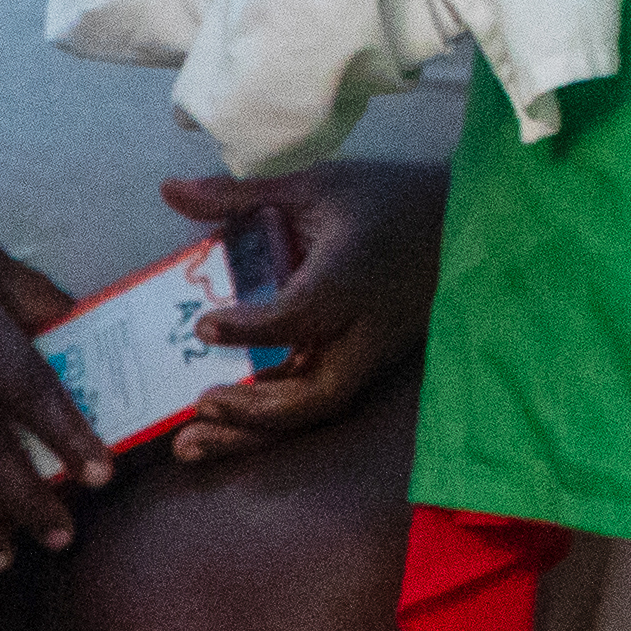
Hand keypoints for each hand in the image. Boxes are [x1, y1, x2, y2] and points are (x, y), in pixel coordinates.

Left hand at [162, 155, 445, 461]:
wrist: (460, 224)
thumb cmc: (384, 199)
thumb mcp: (312, 185)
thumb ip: (239, 196)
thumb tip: (170, 190)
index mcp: (352, 277)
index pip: (301, 314)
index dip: (252, 326)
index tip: (204, 325)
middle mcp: (366, 329)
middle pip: (317, 394)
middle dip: (255, 411)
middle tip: (199, 405)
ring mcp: (371, 356)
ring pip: (316, 411)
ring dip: (253, 434)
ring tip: (190, 445)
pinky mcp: (368, 368)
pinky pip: (319, 403)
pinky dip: (270, 421)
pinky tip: (222, 427)